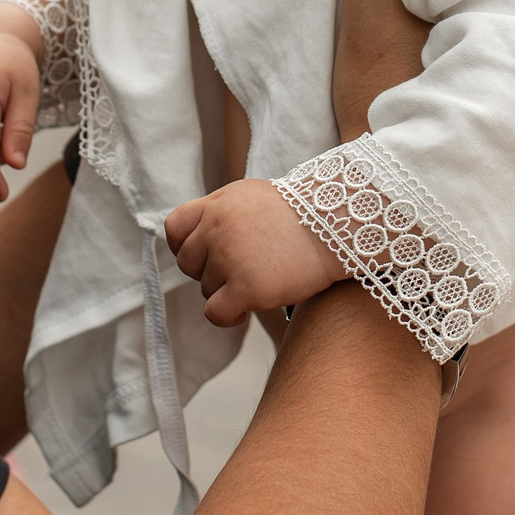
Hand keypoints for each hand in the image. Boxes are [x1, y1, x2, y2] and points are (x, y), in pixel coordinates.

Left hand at [164, 180, 346, 326]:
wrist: (339, 226)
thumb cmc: (304, 214)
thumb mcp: (253, 197)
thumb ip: (222, 213)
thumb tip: (199, 239)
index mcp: (218, 204)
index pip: (175, 228)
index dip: (185, 246)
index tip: (206, 254)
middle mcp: (217, 228)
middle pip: (189, 263)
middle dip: (210, 271)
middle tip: (242, 269)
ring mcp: (229, 258)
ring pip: (205, 288)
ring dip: (226, 291)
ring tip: (260, 279)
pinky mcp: (245, 288)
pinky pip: (214, 313)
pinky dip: (227, 316)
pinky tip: (246, 309)